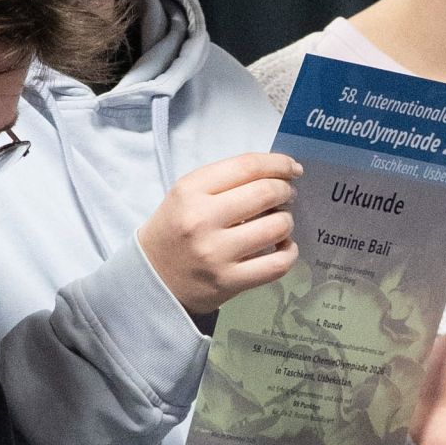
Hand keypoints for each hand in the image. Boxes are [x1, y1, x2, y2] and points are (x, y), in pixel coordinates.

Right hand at [137, 152, 300, 314]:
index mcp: (190, 190)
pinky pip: (277, 264)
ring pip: (277, 227)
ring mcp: (216, 253)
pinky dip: (289, 252)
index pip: (247, 166)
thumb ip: (226, 182)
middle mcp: (201, 219)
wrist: (153, 278)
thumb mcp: (187, 195)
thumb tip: (278, 175)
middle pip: (266, 193)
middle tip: (287, 195)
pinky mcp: (229, 281)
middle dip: (286, 191)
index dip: (278, 164)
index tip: (292, 169)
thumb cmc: (175, 230)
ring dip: (287, 221)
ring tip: (280, 222)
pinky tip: (283, 247)